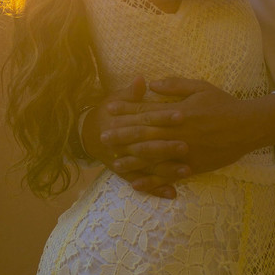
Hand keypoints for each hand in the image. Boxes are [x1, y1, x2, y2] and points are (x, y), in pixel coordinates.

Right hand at [88, 76, 191, 198]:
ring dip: (166, 170)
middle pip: (147, 144)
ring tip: (187, 171)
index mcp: (123, 121)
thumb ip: (131, 93)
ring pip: (146, 166)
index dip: (163, 117)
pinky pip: (141, 183)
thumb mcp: (116, 99)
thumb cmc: (109, 113)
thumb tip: (142, 80)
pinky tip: (172, 193)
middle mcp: (123, 142)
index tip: (182, 115)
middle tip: (187, 146)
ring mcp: (124, 160)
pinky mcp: (126, 173)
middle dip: (166, 146)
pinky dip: (155, 189)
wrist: (88, 135)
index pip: (146, 118)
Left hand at [103, 76, 274, 176]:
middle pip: (145, 134)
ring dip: (131, 160)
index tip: (109, 109)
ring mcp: (185, 151)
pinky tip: (136, 183)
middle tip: (102, 138)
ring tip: (113, 162)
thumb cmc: (224, 104)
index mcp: (178, 112)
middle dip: (122, 136)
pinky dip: (152, 180)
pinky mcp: (193, 166)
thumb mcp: (200, 87)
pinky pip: (168, 175)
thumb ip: (175, 85)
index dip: (127, 110)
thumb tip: (150, 84)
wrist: (248, 126)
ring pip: (153, 157)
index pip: (147, 111)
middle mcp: (178, 132)